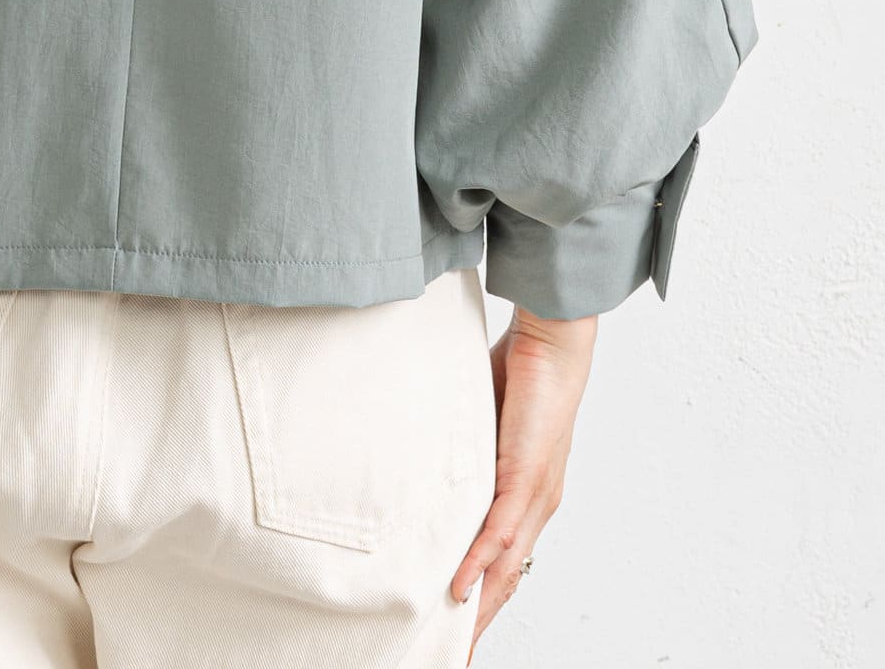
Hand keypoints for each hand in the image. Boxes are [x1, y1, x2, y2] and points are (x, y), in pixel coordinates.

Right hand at [451, 304, 596, 660]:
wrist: (553, 344)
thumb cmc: (520, 376)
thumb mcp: (483, 426)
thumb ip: (465, 452)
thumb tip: (429, 463)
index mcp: (527, 497)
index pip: (503, 564)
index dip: (481, 601)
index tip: (457, 631)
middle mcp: (536, 506)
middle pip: (507, 581)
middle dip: (479, 622)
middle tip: (453, 653)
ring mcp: (535, 494)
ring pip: (506, 566)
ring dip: (479, 606)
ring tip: (453, 638)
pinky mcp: (528, 474)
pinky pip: (502, 528)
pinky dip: (481, 559)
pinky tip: (461, 584)